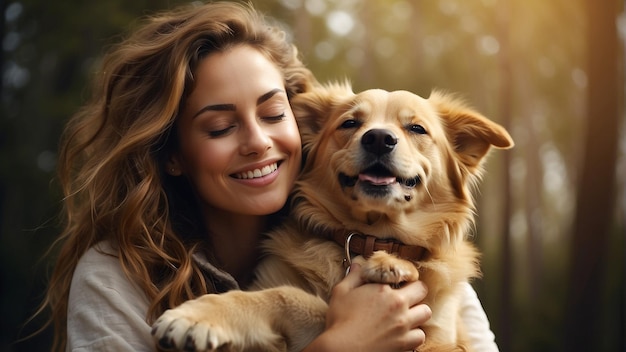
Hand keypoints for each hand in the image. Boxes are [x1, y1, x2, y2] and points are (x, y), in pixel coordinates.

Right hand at [305, 263, 431, 351]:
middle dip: (416, 292)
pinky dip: (414, 334)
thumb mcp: (341, 292)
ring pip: (425, 313)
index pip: (404, 277)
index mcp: (384, 290)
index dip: (402, 280)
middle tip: (406, 298)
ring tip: (406, 316)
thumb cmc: (340, 321)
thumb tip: (358, 264)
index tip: (398, 284)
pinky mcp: (405, 343)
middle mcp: (398, 305)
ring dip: (418, 313)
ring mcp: (403, 325)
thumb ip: (353, 276)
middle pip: (422, 291)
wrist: (341, 349)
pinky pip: (421, 336)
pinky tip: (404, 333)